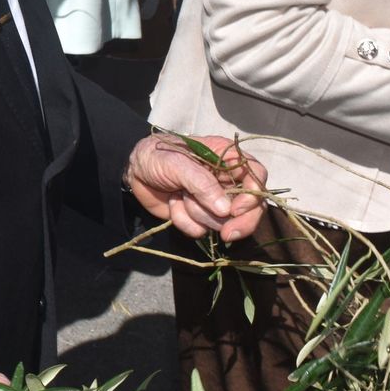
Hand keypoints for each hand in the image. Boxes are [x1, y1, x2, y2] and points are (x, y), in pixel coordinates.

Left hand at [124, 134, 267, 241]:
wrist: (133, 172)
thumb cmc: (155, 156)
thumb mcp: (176, 162)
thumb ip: (201, 183)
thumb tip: (226, 210)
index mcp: (226, 158)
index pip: (256, 175)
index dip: (253, 194)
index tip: (236, 209)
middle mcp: (225, 180)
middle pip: (251, 206)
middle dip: (240, 222)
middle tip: (227, 234)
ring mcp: (213, 200)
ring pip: (222, 222)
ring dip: (197, 214)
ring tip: (179, 196)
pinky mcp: (198, 216)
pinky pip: (200, 230)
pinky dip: (184, 221)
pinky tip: (173, 205)